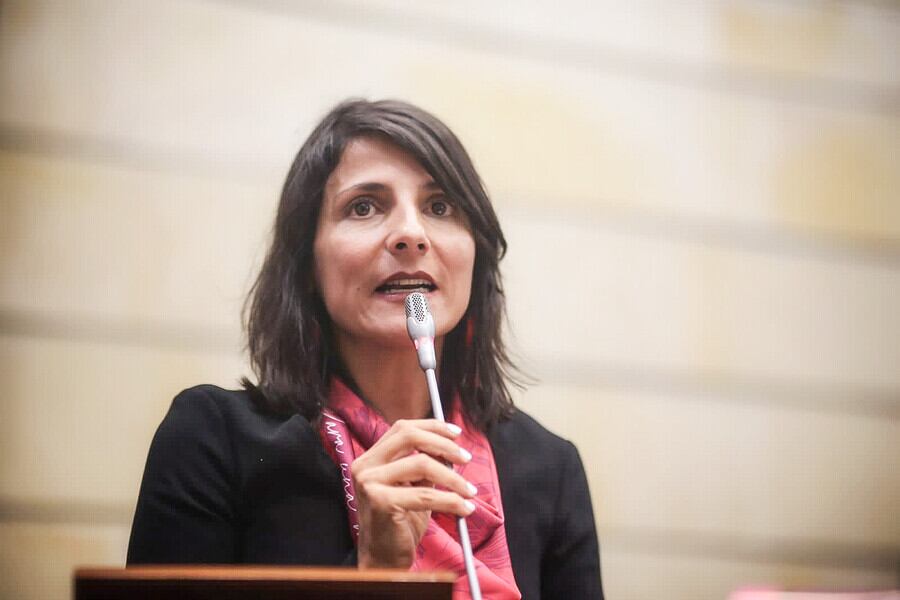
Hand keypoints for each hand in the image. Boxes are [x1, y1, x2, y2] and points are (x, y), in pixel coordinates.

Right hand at [351, 419, 476, 568]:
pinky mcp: (380, 502)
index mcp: (371, 458)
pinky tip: (464, 508)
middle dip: (443, 444)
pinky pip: (425, 495)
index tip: (456, 434)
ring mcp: (369, 483)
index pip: (402, 428)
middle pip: (409, 435)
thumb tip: (451, 448)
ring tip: (469, 491)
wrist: (384, 559)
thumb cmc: (400, 523)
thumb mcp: (413, 486)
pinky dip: (451, 500)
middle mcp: (365, 466)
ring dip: (453, 478)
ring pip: (421, 463)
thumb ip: (424, 465)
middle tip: (466, 458)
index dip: (432, 427)